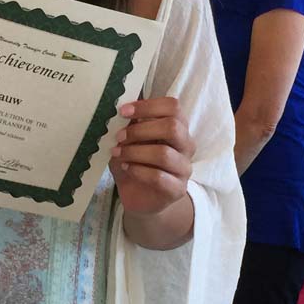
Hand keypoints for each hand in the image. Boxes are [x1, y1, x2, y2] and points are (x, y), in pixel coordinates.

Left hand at [109, 97, 193, 215]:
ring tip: (118, 153)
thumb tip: (120, 109)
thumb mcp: (129, 140)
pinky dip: (138, 171)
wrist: (140, 196)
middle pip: (173, 128)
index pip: (173, 107)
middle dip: (141, 130)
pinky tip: (126, 168)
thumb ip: (129, 125)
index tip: (123, 111)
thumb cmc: (135, 162)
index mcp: (177, 127)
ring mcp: (184, 168)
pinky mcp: (177, 190)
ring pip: (164, 154)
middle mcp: (186, 145)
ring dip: (135, 151)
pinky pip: (159, 177)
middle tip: (119, 136)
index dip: (148, 106)